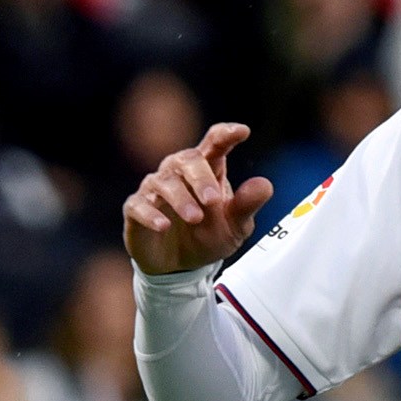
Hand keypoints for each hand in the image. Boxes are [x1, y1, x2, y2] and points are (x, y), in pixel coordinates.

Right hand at [123, 120, 274, 276]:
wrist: (179, 268)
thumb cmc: (207, 237)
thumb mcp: (234, 227)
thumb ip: (247, 206)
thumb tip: (264, 185)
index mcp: (208, 169)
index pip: (215, 142)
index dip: (226, 134)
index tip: (241, 132)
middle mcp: (179, 173)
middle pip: (189, 159)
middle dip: (201, 178)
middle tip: (213, 201)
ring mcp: (155, 189)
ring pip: (164, 182)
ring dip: (181, 199)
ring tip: (195, 219)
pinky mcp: (135, 209)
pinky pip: (139, 205)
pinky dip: (150, 214)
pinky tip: (164, 226)